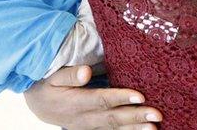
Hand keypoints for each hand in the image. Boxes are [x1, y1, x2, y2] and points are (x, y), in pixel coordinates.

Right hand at [23, 65, 161, 128]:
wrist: (39, 106)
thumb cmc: (48, 86)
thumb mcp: (53, 76)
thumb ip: (69, 74)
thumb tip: (86, 72)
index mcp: (74, 103)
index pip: (101, 100)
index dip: (120, 98)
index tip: (139, 95)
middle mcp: (84, 118)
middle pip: (112, 118)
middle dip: (136, 116)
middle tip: (157, 114)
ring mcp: (89, 126)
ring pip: (115, 129)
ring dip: (135, 128)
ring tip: (154, 127)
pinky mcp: (94, 129)